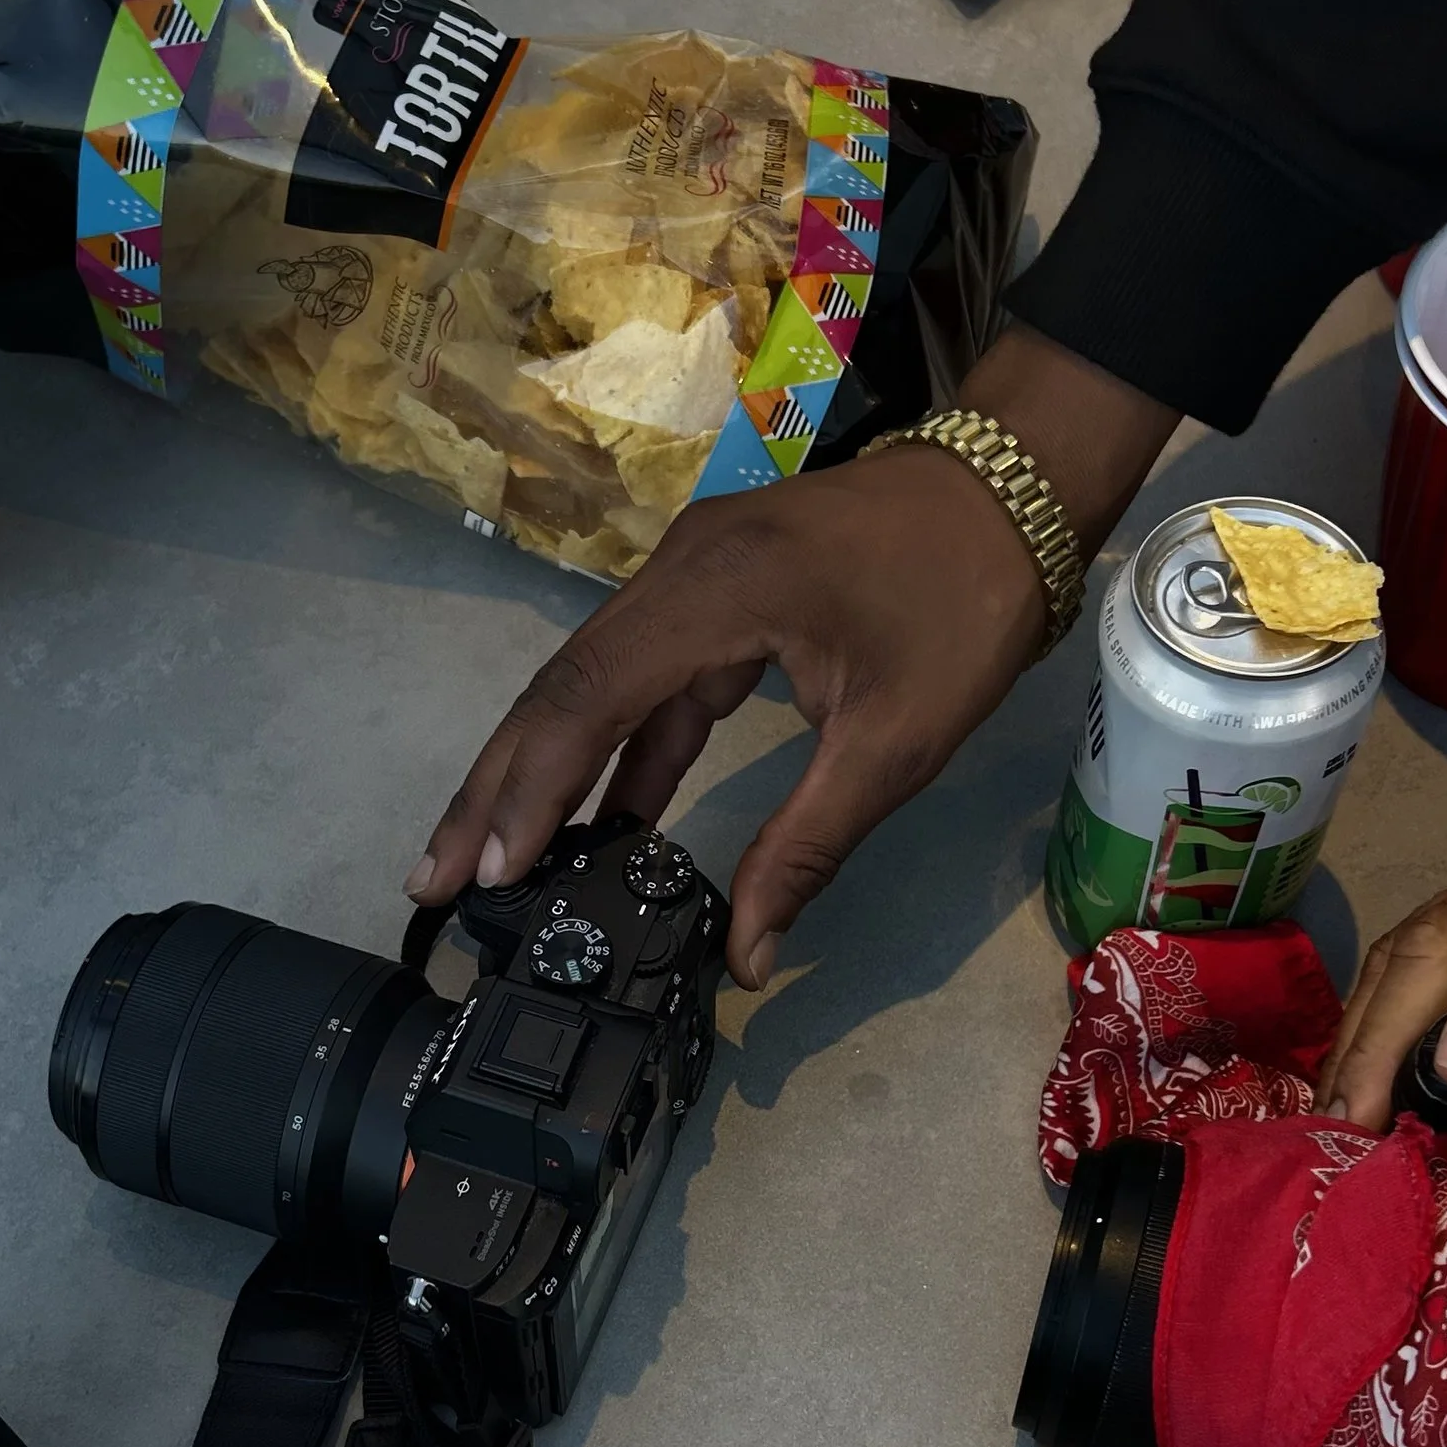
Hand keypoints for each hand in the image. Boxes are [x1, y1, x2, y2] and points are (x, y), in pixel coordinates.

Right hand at [406, 328, 1177, 987]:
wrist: (1013, 490)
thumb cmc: (964, 606)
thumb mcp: (897, 741)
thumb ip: (806, 845)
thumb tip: (743, 956)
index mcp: (715, 593)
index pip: (589, 699)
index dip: (531, 791)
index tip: (488, 871)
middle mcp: (678, 572)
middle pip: (561, 689)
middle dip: (497, 790)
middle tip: (433, 882)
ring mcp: (690, 577)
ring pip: (592, 684)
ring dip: (545, 774)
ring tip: (492, 865)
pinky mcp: (713, 593)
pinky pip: (642, 678)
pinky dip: (615, 751)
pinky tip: (600, 826)